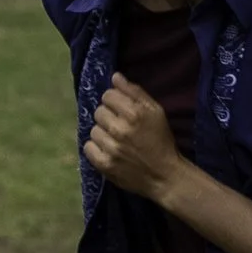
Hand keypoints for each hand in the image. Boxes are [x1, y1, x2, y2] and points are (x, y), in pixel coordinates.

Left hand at [84, 73, 187, 199]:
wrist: (164, 175)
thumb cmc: (161, 140)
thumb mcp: (156, 112)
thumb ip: (135, 92)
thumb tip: (115, 77)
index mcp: (135, 114)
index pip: (108, 95)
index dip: (114, 101)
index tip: (122, 110)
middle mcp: (120, 129)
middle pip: (99, 111)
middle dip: (108, 116)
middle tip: (119, 126)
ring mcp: (111, 148)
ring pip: (93, 129)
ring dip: (102, 133)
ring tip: (115, 140)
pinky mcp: (104, 164)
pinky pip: (88, 147)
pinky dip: (95, 148)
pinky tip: (107, 150)